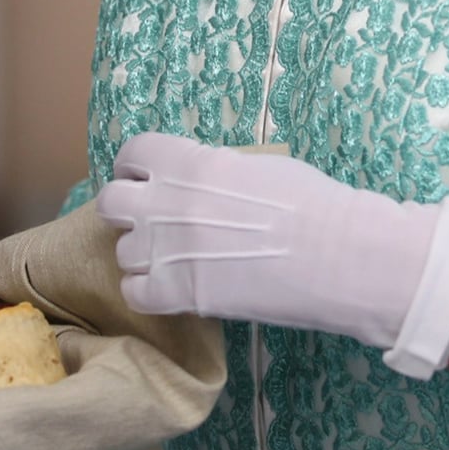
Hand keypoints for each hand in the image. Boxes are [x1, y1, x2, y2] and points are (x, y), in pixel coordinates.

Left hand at [96, 133, 448, 379]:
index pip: (132, 154)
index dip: (135, 169)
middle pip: (111, 203)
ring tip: (176, 263)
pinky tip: (176, 292)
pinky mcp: (177, 294)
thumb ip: (216, 172)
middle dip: (128, 212)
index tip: (146, 181)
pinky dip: (150, 294)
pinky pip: (134, 293)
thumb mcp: (259, 167)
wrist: (337, 253)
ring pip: (123, 253)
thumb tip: (205, 183)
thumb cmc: (313, 202)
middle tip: (154, 224)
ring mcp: (166, 249)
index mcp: (188, 161)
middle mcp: (166, 201)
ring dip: (145, 257)